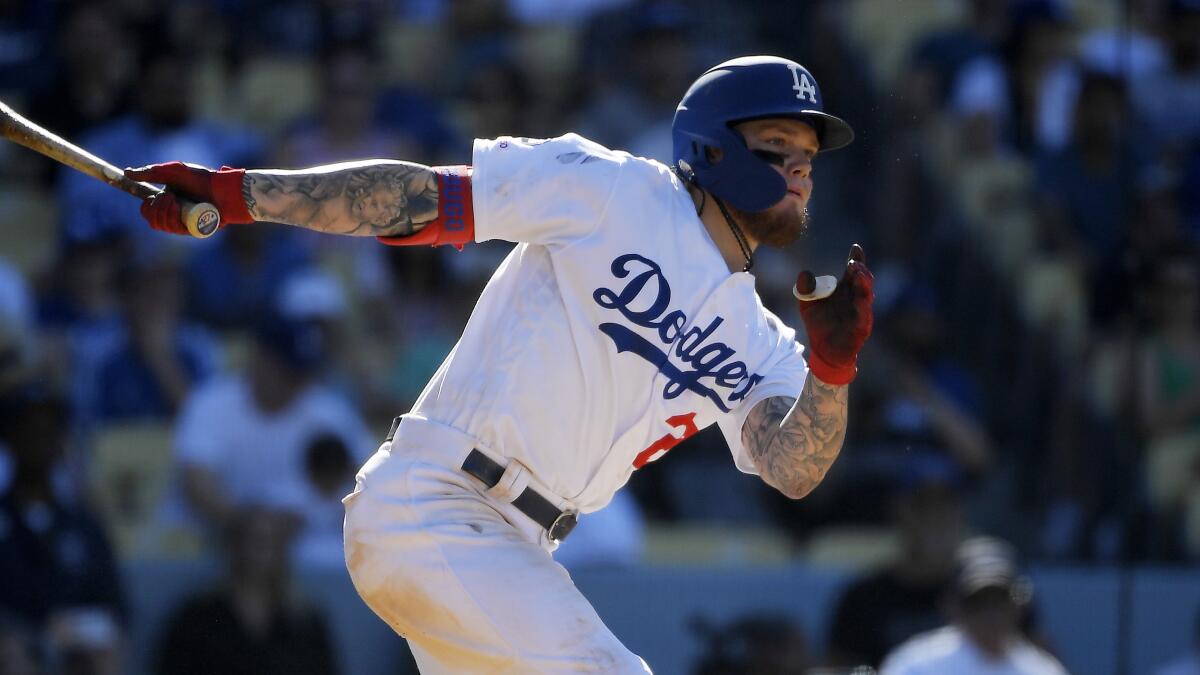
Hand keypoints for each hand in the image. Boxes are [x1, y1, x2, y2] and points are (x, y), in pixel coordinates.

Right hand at [125, 162, 252, 234]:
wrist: (223, 187)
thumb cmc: (201, 179)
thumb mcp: (173, 172)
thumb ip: (150, 172)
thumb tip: (126, 173)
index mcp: (168, 204)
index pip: (148, 214)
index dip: (146, 208)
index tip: (151, 197)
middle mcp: (176, 216)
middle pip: (154, 222)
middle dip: (156, 208)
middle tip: (168, 196)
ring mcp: (186, 224)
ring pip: (163, 226)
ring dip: (164, 211)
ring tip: (175, 199)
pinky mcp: (196, 230)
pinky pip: (177, 230)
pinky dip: (173, 218)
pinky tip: (177, 208)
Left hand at [794, 244, 874, 384]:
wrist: (823, 351)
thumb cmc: (819, 325)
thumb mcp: (807, 305)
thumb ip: (805, 289)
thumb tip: (804, 273)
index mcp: (844, 289)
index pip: (853, 271)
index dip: (857, 259)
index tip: (856, 248)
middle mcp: (854, 298)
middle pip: (863, 280)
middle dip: (861, 270)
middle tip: (855, 262)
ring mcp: (860, 312)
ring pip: (866, 295)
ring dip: (864, 285)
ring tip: (860, 275)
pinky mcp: (861, 327)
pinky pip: (864, 316)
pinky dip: (863, 308)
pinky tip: (860, 301)